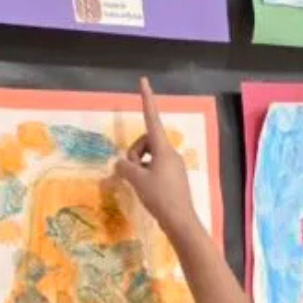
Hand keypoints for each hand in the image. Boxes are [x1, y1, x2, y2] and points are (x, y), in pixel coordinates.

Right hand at [115, 77, 200, 237]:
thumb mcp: (137, 180)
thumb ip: (125, 167)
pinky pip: (155, 168)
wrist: (180, 221)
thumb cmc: (160, 197)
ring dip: (138, 166)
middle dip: (134, 152)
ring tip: (138, 183)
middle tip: (131, 171)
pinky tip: (145, 190)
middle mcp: (170, 153)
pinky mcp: (174, 178)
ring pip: (149, 157)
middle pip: (146, 142)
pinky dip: (145, 174)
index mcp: (163, 149)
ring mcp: (173, 166)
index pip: (152, 118)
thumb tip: (121, 164)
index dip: (146, 99)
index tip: (143, 81)